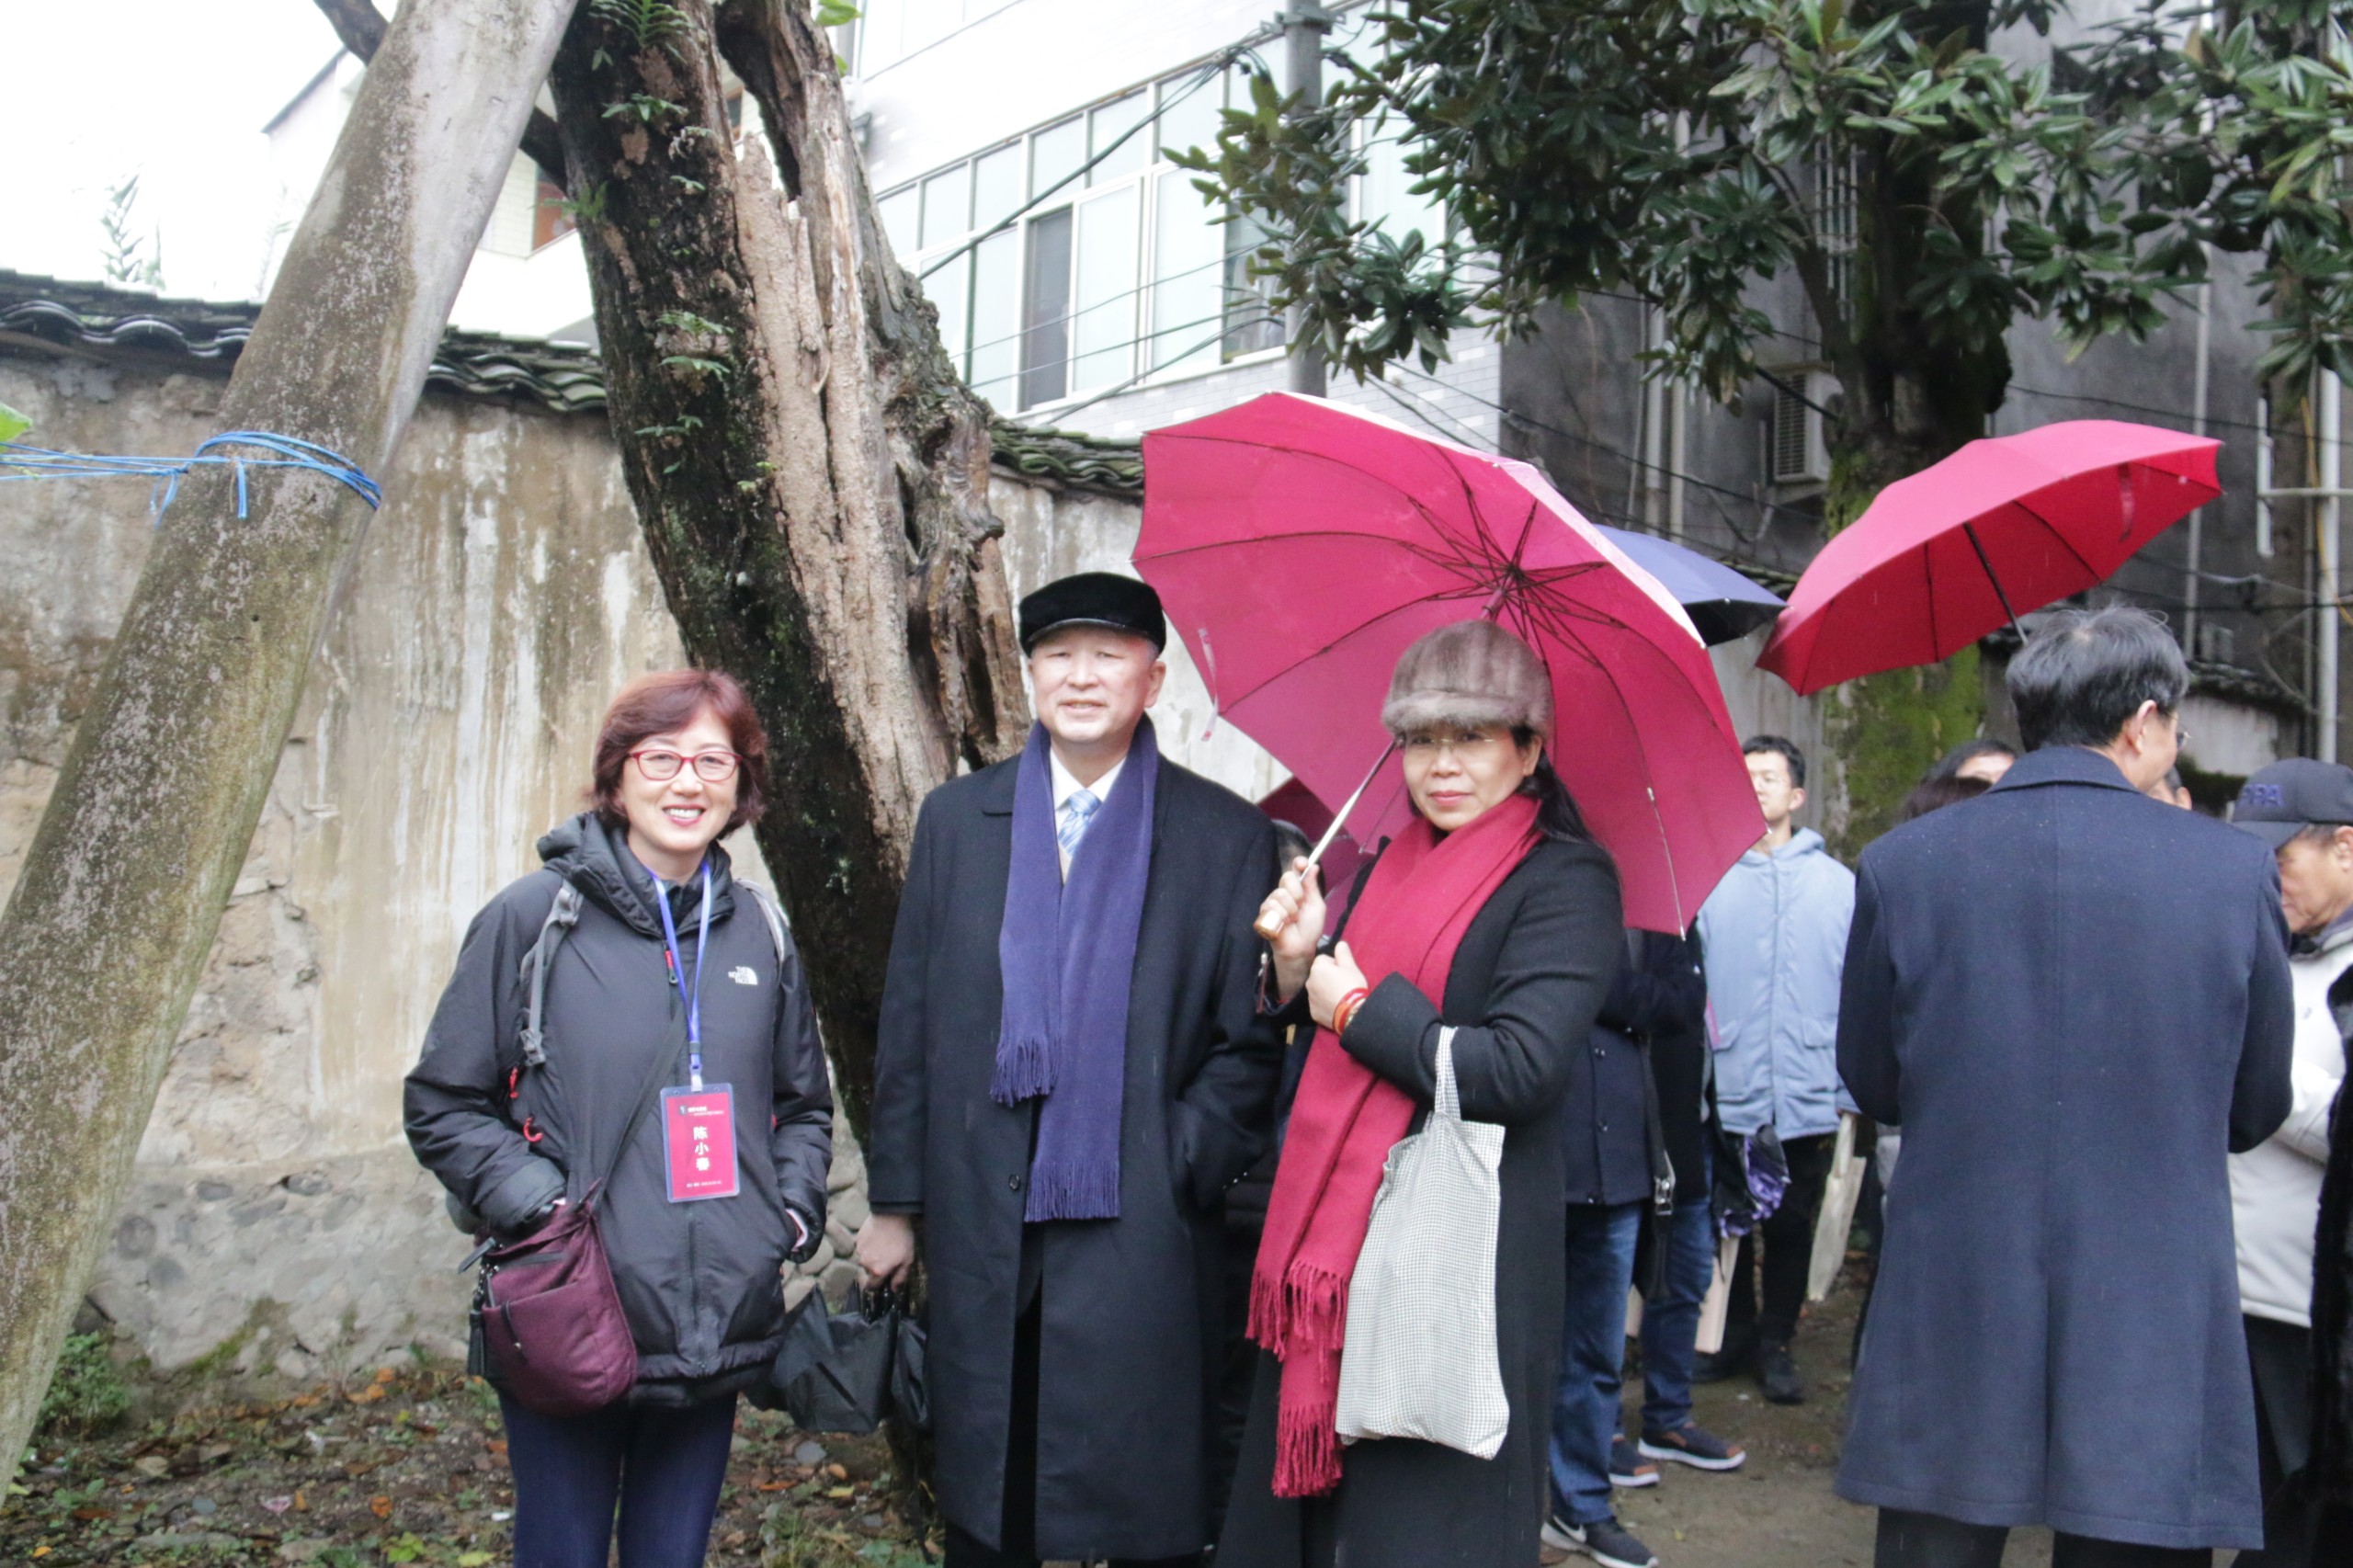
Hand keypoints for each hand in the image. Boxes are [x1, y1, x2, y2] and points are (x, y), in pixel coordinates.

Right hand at [854, 1212, 915, 1288]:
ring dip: (870, 1257)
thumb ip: (900, 1277)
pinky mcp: (856, 1240)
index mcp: (877, 1271)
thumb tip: (893, 1288)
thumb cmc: (902, 1238)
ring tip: (881, 1246)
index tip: (882, 1279)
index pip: (871, 1287)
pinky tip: (876, 1239)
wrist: (891, 1215)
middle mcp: (865, 1264)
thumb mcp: (907, 1259)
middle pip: (867, 1272)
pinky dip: (867, 1247)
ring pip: (863, 1260)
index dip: (876, 1285)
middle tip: (885, 1258)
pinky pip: (860, 1248)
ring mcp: (859, 1252)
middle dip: (874, 1269)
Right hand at [1257, 856, 1326, 1000]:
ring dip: (1290, 909)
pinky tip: (1284, 924)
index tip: (1302, 863)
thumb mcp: (1317, 906)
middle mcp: (1285, 892)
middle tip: (1301, 907)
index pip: (1295, 870)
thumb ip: (1313, 887)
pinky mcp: (1264, 912)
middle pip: (1287, 878)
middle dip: (1297, 892)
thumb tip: (1314, 867)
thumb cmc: (1310, 929)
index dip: (1298, 863)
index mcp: (1298, 889)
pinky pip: (1271, 906)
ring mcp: (1273, 901)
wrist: (1300, 947)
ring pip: (1279, 894)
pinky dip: (1281, 916)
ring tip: (1292, 920)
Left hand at [1305, 939, 1367, 1031]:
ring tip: (1340, 996)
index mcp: (1317, 967)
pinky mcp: (1312, 1012)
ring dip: (1325, 990)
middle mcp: (1309, 981)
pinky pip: (1318, 1003)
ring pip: (1317, 989)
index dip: (1335, 964)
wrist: (1352, 1013)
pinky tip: (1336, 1006)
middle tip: (1343, 984)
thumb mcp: (1351, 967)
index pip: (1324, 959)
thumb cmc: (1352, 986)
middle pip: (1319, 974)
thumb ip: (1343, 953)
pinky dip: (1324, 1004)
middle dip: (1328, 977)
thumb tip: (1340, 943)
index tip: (1344, 972)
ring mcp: (1310, 998)